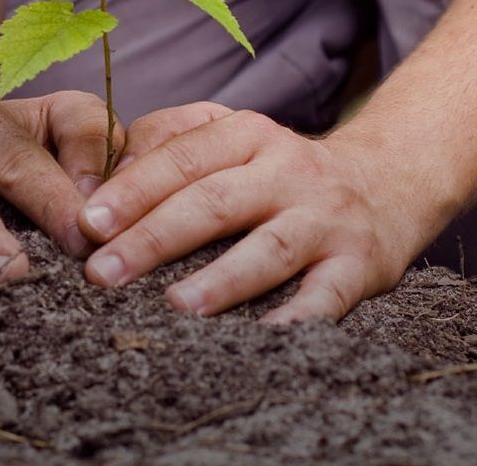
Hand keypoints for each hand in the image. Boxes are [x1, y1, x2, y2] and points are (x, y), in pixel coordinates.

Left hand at [77, 104, 426, 322]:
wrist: (388, 183)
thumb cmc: (282, 171)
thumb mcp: (235, 137)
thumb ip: (171, 143)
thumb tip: (100, 177)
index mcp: (249, 135)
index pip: (184, 158)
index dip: (133, 189)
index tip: (88, 223)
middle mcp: (289, 171)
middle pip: (215, 201)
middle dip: (154, 237)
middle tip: (102, 273)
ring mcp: (326, 219)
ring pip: (269, 248)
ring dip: (221, 279)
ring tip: (174, 306)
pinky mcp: (360, 265)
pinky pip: (327, 297)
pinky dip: (296, 319)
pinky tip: (261, 340)